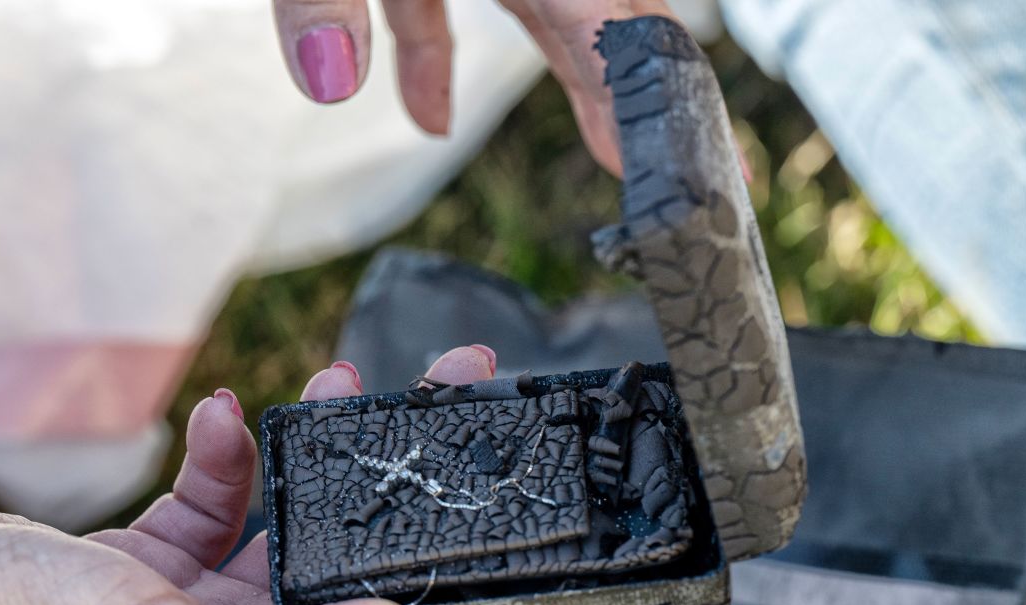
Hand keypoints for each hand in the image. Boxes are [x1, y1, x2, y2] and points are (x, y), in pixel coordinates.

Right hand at [0, 346, 496, 604]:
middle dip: (394, 483)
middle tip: (439, 399)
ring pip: (285, 523)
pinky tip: (226, 418)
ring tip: (334, 384)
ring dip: (311, 453)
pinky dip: (229, 456)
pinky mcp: (148, 565)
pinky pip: (215, 501)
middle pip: (347, 565)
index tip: (492, 497)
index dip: (446, 575)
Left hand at [272, 0, 674, 174]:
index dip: (637, 86)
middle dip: (639, 87)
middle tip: (694, 167)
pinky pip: (438, 9)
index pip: (596, 12)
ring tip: (611, 154)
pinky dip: (434, 59)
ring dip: (571, 79)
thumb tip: (331, 82)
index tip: (668, 160)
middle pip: (593, 10)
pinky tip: (429, 120)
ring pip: (538, 8)